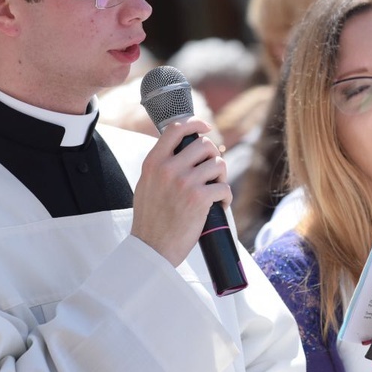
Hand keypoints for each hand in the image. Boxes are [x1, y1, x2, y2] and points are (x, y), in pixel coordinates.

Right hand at [131, 117, 230, 265]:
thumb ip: (160, 165)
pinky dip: (225, 197)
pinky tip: (219, 205)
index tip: (206, 127)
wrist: (152, 248)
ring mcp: (184, 183)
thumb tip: (181, 149)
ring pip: (218, 164)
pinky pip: (224, 188)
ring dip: (221, 177)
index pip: (175, 129)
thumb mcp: (146, 184)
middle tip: (212, 170)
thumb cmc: (151, 219)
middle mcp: (168, 169)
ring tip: (215, 189)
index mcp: (153, 163)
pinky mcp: (199, 199)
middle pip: (204, 144)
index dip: (195, 123)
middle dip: (213, 155)